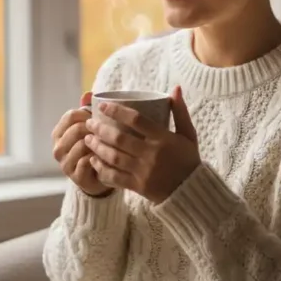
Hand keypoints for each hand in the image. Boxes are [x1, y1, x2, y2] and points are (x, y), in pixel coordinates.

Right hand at [51, 91, 112, 196]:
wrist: (99, 179)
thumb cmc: (95, 149)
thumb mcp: (91, 129)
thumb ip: (88, 111)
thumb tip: (88, 93)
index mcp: (59, 133)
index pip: (71, 116)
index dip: (88, 114)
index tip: (100, 118)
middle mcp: (58, 148)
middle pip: (76, 129)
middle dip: (94, 129)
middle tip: (107, 132)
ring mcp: (65, 163)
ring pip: (81, 144)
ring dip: (97, 143)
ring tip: (108, 144)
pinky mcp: (75, 177)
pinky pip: (86, 161)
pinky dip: (98, 157)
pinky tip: (106, 157)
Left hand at [84, 85, 200, 203]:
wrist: (191, 191)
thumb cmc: (188, 160)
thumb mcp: (188, 134)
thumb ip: (180, 112)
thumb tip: (175, 88)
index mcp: (163, 138)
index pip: (136, 120)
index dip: (117, 111)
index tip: (103, 106)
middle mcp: (152, 154)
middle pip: (119, 138)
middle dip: (100, 130)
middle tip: (89, 123)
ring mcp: (144, 171)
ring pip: (114, 157)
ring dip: (97, 147)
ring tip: (88, 139)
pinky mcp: (138, 186)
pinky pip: (115, 177)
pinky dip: (101, 169)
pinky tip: (93, 161)